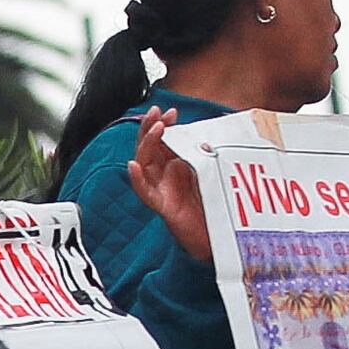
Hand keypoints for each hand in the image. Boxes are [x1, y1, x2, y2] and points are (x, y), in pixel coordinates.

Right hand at [125, 125, 212, 265]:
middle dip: (150, 128)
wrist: (214, 236)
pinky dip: (137, 179)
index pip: (163, 140)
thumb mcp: (210, 173)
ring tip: (155, 129)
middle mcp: (164, 175)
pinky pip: (145, 192)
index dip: (164, 125)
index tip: (171, 112)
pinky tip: (133, 166)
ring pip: (144, 163)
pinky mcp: (161, 205)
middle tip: (156, 112)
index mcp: (174, 165)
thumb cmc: (211, 206)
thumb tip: (205, 140)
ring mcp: (160, 189)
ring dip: (146, 144)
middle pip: (149, 147)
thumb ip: (205, 157)